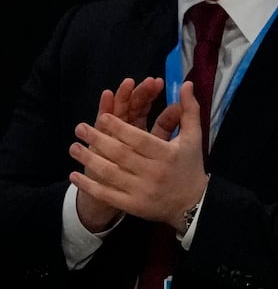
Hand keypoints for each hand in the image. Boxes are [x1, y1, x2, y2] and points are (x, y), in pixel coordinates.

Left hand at [68, 80, 208, 231]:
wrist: (192, 204)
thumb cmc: (190, 166)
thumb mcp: (193, 138)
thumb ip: (189, 110)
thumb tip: (186, 83)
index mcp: (168, 154)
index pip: (139, 139)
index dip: (120, 128)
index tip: (103, 117)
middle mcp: (154, 173)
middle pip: (120, 154)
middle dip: (98, 140)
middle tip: (80, 128)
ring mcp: (142, 191)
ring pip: (110, 174)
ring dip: (89, 160)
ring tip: (73, 147)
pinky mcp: (133, 205)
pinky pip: (106, 195)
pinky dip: (88, 185)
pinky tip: (75, 175)